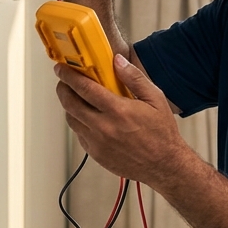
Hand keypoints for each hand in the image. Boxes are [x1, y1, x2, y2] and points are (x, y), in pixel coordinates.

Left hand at [54, 54, 196, 189]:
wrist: (164, 165)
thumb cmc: (162, 133)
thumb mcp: (155, 99)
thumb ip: (135, 78)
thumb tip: (118, 61)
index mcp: (118, 111)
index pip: (84, 88)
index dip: (69, 76)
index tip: (62, 69)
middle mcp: (104, 127)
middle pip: (70, 104)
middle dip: (63, 88)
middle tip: (64, 81)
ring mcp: (97, 143)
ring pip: (71, 120)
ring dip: (69, 106)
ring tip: (76, 98)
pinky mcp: (96, 154)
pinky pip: (79, 134)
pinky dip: (79, 123)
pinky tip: (88, 117)